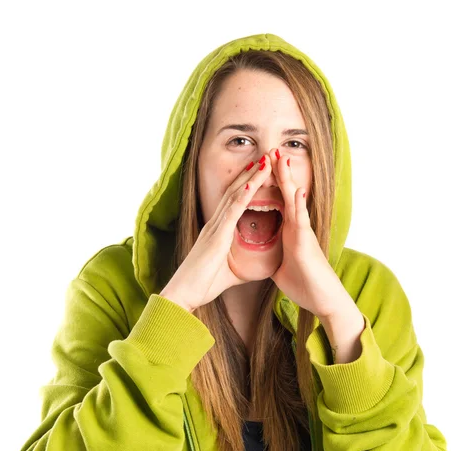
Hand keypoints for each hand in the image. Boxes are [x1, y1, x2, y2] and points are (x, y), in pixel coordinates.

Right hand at [160, 156, 271, 312]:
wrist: (182, 295)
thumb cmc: (201, 285)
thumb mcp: (228, 273)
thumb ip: (241, 265)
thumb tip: (255, 266)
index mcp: (218, 231)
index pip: (236, 201)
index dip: (248, 184)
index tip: (262, 170)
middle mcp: (215, 224)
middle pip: (236, 191)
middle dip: (252, 173)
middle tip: (267, 156)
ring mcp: (214, 228)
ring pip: (235, 195)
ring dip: (251, 177)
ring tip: (266, 161)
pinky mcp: (215, 236)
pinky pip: (232, 212)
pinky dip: (243, 196)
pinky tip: (252, 183)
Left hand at [267, 148, 343, 318]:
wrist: (324, 302)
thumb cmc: (305, 286)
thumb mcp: (281, 268)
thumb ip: (274, 256)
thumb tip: (262, 255)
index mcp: (289, 232)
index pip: (279, 202)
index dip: (271, 184)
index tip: (262, 166)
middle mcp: (297, 228)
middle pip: (287, 195)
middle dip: (279, 173)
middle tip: (271, 150)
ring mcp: (304, 234)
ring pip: (295, 201)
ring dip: (288, 180)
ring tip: (281, 158)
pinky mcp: (307, 245)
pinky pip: (302, 222)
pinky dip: (299, 206)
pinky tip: (297, 190)